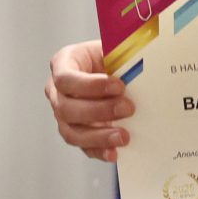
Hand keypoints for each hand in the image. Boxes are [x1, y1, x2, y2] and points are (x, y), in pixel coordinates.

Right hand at [45, 39, 131, 161]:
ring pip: (71, 132)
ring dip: (99, 136)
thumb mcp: (113, 46)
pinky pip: (83, 147)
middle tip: (128, 108)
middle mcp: (57, 92)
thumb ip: (120, 51)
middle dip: (99, 111)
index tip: (118, 85)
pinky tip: (115, 152)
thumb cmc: (110, 56)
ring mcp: (64, 115)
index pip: (65, 78)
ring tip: (124, 136)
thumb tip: (140, 60)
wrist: (112, 70)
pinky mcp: (76, 133)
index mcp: (63, 64)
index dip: (90, 85)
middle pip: (66, 108)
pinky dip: (99, 151)